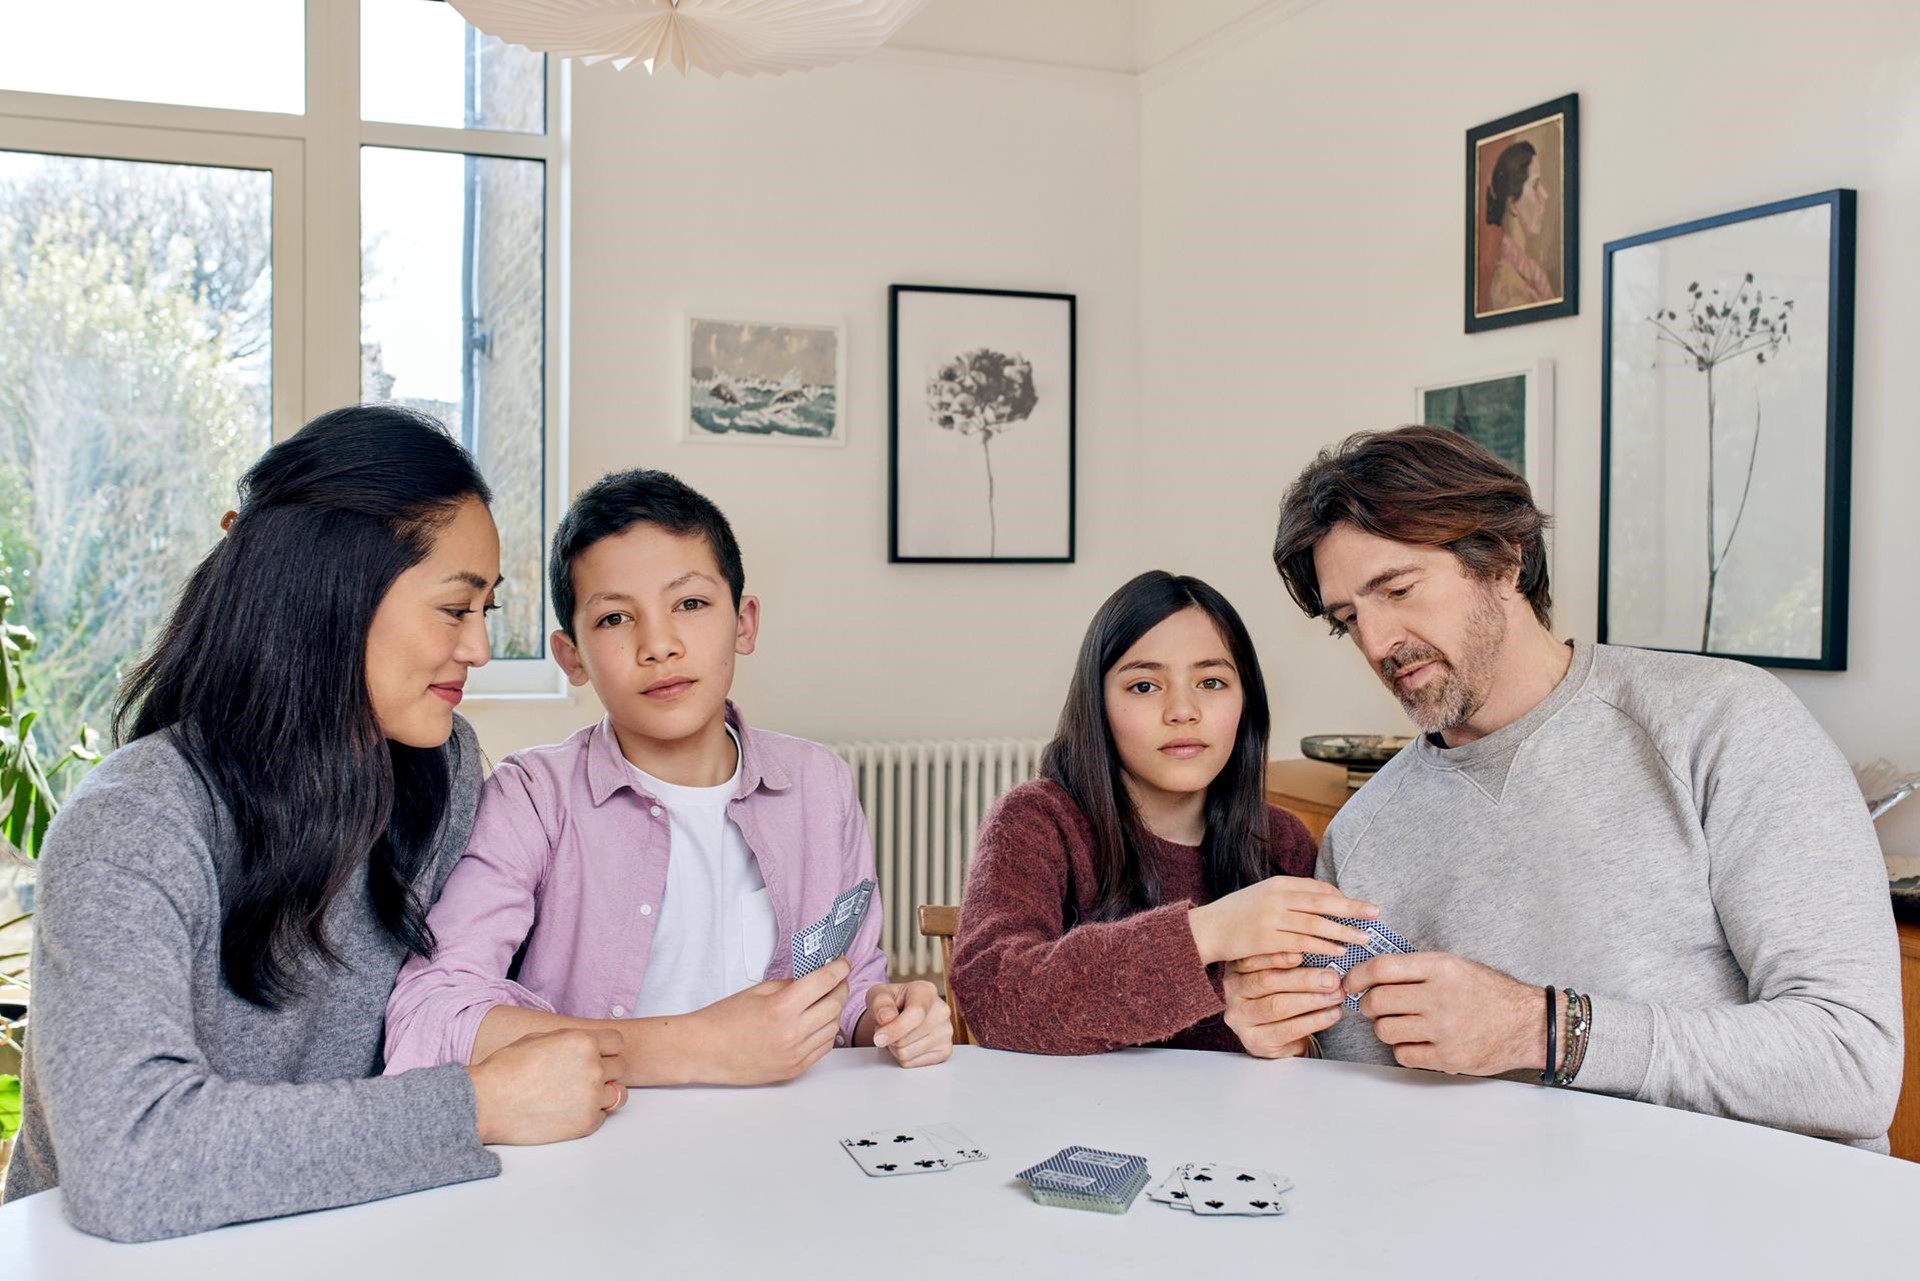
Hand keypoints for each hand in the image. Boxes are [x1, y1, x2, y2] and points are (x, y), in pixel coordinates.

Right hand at [468, 1027, 627, 1144]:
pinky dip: (588, 1115)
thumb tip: (584, 1043)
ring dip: (602, 1094)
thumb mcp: (539, 1038)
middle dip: (604, 1071)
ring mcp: (592, 1096)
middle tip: (580, 1079)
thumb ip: (569, 1040)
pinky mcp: (587, 1122)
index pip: (617, 1042)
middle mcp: (593, 1067)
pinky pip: (601, 1116)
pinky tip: (565, 1112)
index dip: (606, 1050)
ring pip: (617, 1094)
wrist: (486, 1103)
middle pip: (619, 1067)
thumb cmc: (505, 1069)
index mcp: (583, 1042)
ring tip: (576, 1097)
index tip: (596, 1057)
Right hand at [690, 956, 850, 1084]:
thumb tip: (814, 979)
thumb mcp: (758, 991)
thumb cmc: (723, 1020)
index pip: (825, 982)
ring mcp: (795, 1054)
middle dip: (840, 988)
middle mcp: (792, 1032)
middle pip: (835, 1004)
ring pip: (833, 1027)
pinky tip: (816, 1024)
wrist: (703, 1051)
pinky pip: (823, 1048)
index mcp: (782, 1007)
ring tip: (823, 1002)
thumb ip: (790, 985)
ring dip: (833, 1011)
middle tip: (837, 980)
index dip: (839, 968)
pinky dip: (825, 1033)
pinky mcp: (794, 1070)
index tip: (843, 962)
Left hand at [862, 980, 953, 1067]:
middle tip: (888, 1027)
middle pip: (904, 1039)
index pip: (915, 1014)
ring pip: (906, 1054)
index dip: (894, 1029)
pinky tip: (908, 1042)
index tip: (878, 1038)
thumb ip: (879, 1002)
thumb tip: (886, 1018)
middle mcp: (941, 1011)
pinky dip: (903, 1057)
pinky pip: (912, 1064)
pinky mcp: (945, 1050)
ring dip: (894, 1048)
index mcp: (926, 991)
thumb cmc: (890, 1002)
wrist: (901, 1012)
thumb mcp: (877, 994)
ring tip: (898, 1034)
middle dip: (889, 1038)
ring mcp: (946, 1032)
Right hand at [1187, 877, 1379, 964]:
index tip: (1360, 906)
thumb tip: (1322, 901)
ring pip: (1316, 923)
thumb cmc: (1236, 915)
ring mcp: (1271, 917)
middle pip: (1322, 902)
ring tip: (1364, 938)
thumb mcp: (1263, 897)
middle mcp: (1277, 896)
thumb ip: (1289, 898)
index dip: (1341, 898)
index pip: (1317, 888)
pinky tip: (1338, 952)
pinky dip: (1323, 947)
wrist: (1206, 929)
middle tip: (1375, 914)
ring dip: (1343, 930)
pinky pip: (1302, 943)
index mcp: (1278, 884)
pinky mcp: (1267, 939)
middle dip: (1352, 908)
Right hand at [1222, 951, 1345, 1057]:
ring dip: (1312, 1000)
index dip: (1278, 956)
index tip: (1302, 954)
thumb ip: (1291, 962)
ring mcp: (1240, 1018)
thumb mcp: (1279, 974)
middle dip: (1304, 979)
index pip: (1254, 959)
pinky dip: (1314, 1021)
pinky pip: (1287, 1029)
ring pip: (1277, 1006)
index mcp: (1236, 969)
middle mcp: (1233, 992)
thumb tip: (1322, 955)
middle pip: (1267, 982)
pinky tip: (1331, 1014)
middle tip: (1332, 978)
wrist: (1277, 1034)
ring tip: (1336, 995)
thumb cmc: (1281, 995)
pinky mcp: (1255, 1040)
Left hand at [1345, 951, 1543, 1075]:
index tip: (1350, 983)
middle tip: (1372, 1007)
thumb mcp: (1455, 966)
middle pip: (1377, 1002)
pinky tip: (1415, 1042)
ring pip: (1385, 1030)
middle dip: (1367, 1005)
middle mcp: (1440, 997)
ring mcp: (1443, 1030)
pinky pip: (1403, 1055)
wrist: (1528, 1024)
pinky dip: (1402, 1049)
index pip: (1382, 968)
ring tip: (1399, 1024)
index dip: (1357, 976)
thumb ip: (1416, 969)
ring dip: (1384, 1027)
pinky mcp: (1448, 1058)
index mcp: (1440, 968)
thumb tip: (1370, 975)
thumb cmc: (1489, 993)